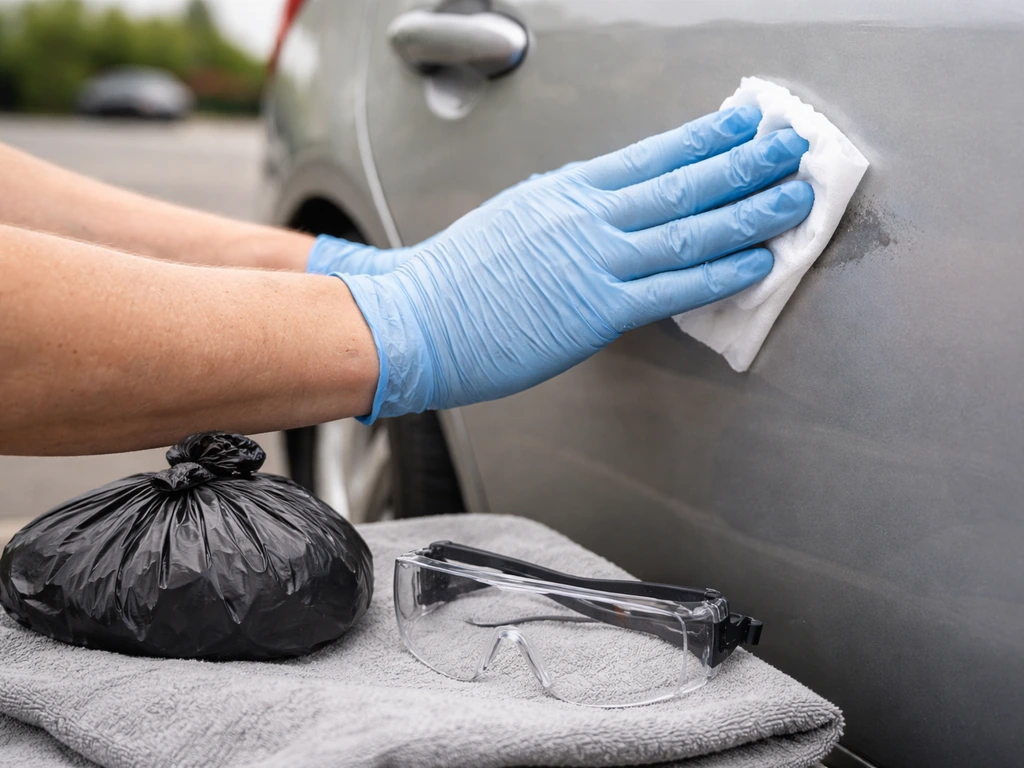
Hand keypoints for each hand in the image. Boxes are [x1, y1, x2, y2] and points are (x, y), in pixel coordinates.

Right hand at [335, 106, 812, 420]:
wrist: (413, 319)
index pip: (651, 154)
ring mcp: (593, 261)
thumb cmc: (455, 279)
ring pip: (689, 228)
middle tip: (791, 144)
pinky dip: (719, 273)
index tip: (744, 121)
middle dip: (744, 160)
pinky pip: (672, 288)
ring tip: (795, 196)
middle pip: (682, 181)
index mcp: (566, 192)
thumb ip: (566, 214)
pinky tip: (757, 262)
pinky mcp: (595, 311)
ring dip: (749, 211)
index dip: (706, 137)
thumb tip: (609, 211)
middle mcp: (586, 217)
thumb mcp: (513, 220)